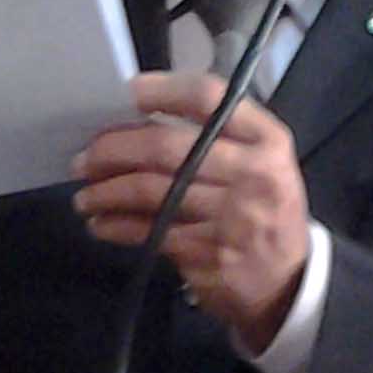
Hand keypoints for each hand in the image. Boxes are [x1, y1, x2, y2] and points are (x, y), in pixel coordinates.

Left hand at [72, 72, 310, 352]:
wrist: (289, 282)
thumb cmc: (263, 209)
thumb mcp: (262, 163)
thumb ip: (216, 137)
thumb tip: (135, 122)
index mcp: (266, 140)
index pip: (208, 99)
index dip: (162, 90)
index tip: (128, 93)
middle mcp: (252, 173)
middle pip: (165, 147)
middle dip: (113, 150)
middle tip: (84, 158)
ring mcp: (230, 216)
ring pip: (149, 192)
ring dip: (106, 191)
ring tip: (84, 195)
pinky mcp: (207, 253)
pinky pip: (148, 231)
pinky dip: (116, 226)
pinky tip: (101, 223)